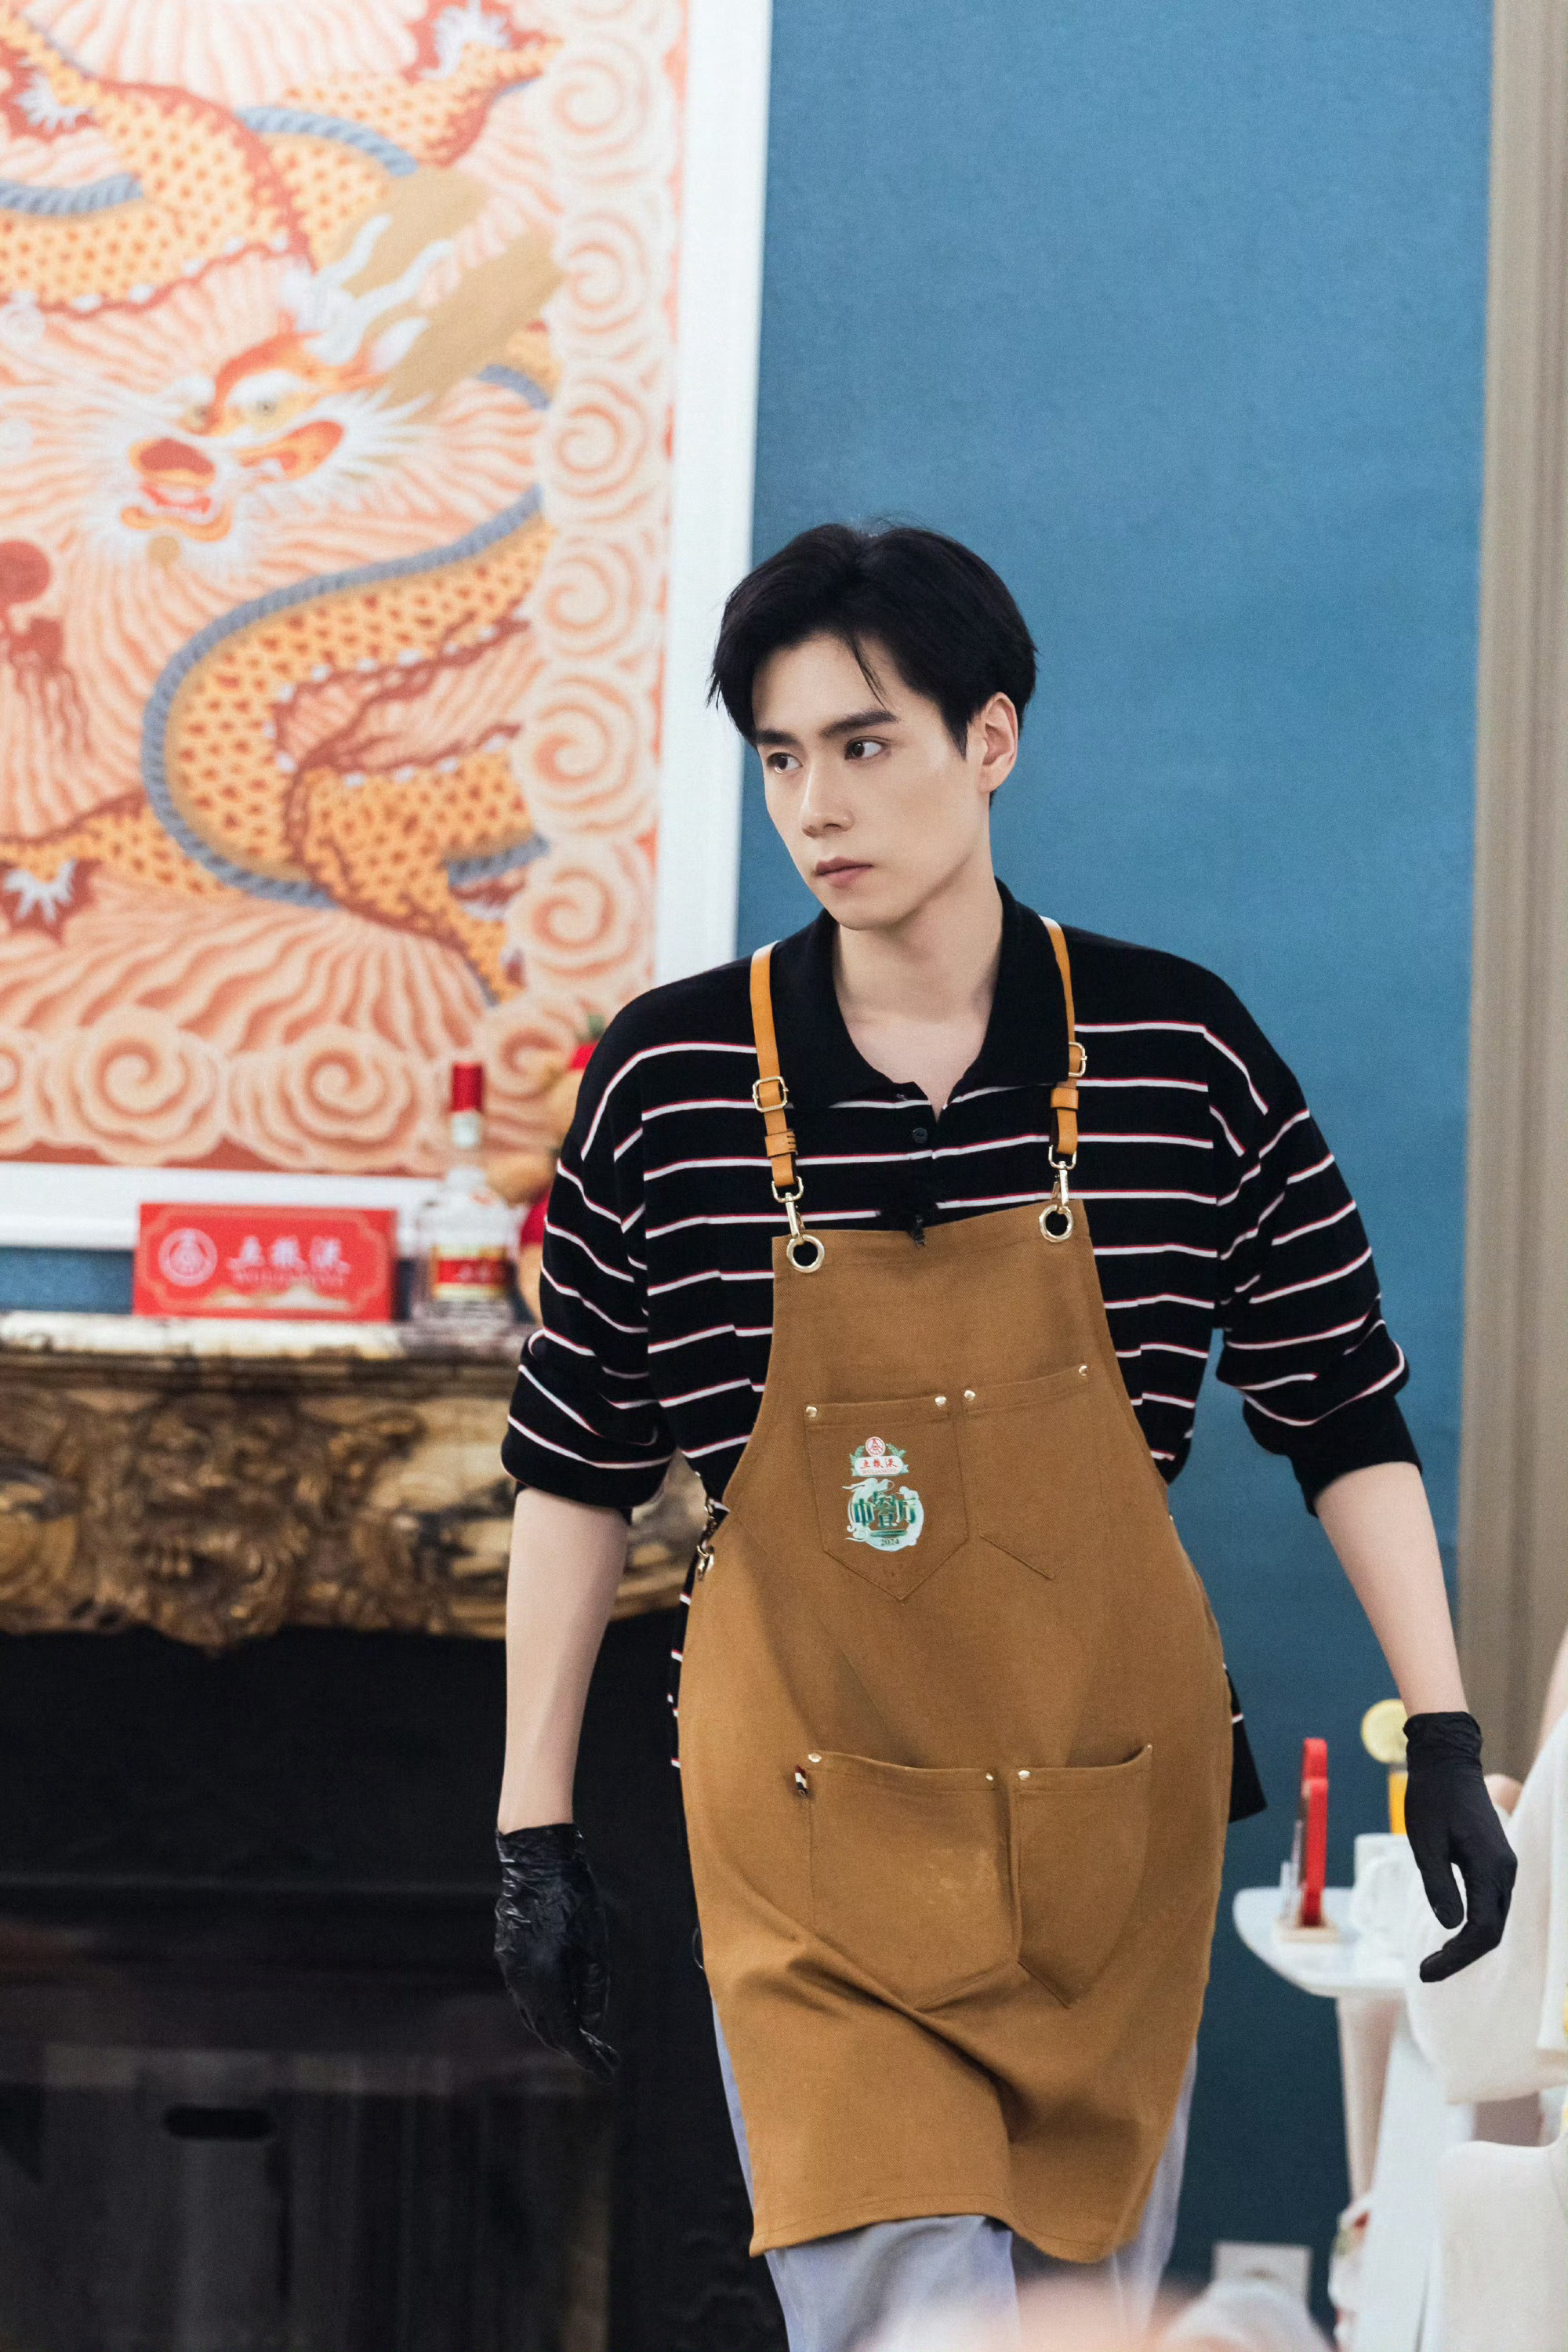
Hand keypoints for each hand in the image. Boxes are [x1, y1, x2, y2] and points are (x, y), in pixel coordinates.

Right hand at [495, 1823, 616, 2077]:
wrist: (537, 1859)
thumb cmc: (573, 1898)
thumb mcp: (595, 1945)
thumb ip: (594, 1990)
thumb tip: (592, 2024)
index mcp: (546, 1983)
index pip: (569, 2035)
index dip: (589, 2057)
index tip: (608, 2070)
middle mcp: (522, 1982)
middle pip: (549, 2030)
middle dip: (576, 2047)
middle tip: (603, 2056)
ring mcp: (510, 1967)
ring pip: (533, 2014)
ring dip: (558, 2029)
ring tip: (586, 2037)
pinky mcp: (507, 1953)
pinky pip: (525, 1993)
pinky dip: (545, 2007)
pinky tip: (563, 2003)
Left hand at [1403, 1712, 1516, 1981]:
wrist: (1447, 1760)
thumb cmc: (1431, 1797)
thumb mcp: (1425, 1843)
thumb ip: (1438, 1885)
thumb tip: (1451, 1926)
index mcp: (1489, 1868)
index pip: (1481, 1931)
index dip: (1456, 1957)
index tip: (1426, 1971)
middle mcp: (1504, 1871)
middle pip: (1492, 1931)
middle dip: (1461, 1956)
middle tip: (1427, 1971)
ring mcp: (1503, 1865)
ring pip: (1494, 1918)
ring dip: (1469, 1943)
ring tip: (1437, 1958)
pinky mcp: (1496, 1860)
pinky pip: (1492, 1903)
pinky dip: (1475, 1924)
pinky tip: (1453, 1931)